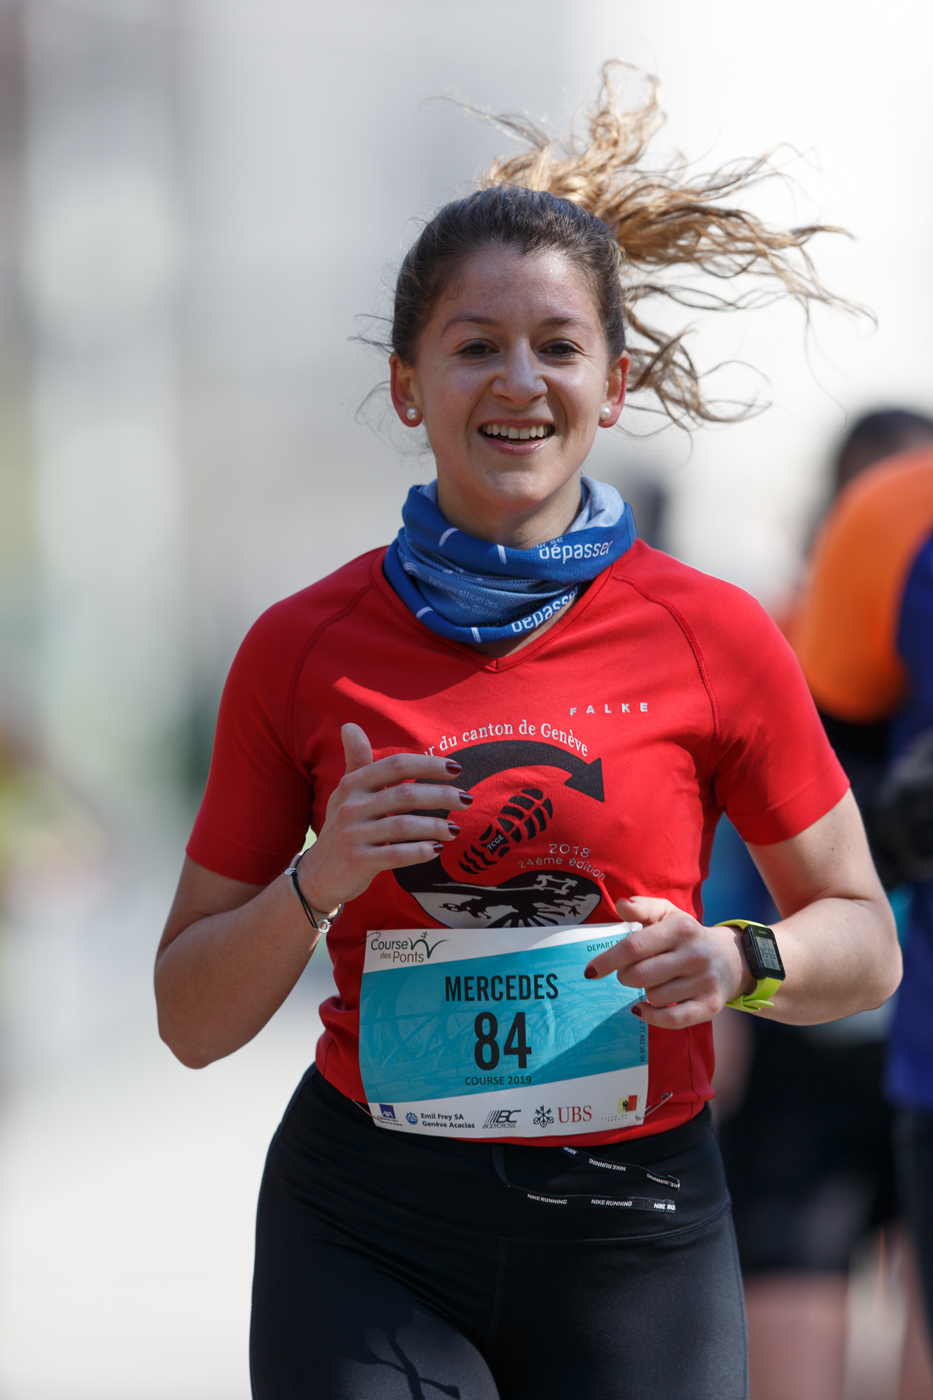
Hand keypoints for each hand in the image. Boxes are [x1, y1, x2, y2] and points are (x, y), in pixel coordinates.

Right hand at [294, 723, 470, 914]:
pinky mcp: (357, 861)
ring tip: (455, 830)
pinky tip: (437, 849)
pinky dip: (420, 851)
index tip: (456, 769)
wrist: (318, 874)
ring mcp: (353, 834)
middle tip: (466, 800)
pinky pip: (395, 854)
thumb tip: (350, 725)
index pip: (396, 766)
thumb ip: (356, 761)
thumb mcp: (345, 793)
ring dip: (435, 826)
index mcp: (353, 784)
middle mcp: (351, 806)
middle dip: (441, 796)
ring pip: (403, 826)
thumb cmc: (342, 828)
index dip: (428, 765)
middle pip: (405, 794)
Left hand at [583, 897, 755, 1027]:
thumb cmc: (687, 936)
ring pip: (653, 997)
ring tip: (653, 982)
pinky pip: (671, 1020)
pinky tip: (644, 1008)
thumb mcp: (668, 914)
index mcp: (681, 929)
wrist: (730, 959)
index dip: (608, 960)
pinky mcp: (710, 1005)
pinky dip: (651, 1017)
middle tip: (628, 973)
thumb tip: (620, 904)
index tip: (590, 971)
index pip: (634, 946)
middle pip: (639, 975)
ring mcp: (704, 982)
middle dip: (624, 977)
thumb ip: (642, 908)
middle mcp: (695, 955)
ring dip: (644, 993)